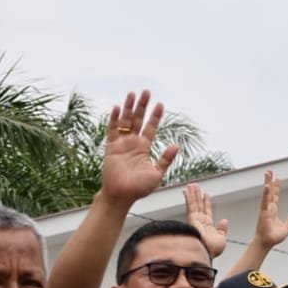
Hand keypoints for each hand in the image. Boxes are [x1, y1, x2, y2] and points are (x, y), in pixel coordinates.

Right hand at [101, 90, 179, 205]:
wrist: (122, 195)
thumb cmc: (139, 188)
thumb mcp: (157, 173)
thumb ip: (165, 159)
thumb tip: (176, 145)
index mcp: (144, 148)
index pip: (151, 128)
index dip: (155, 116)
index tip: (160, 104)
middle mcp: (133, 143)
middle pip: (138, 120)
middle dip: (142, 106)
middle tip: (146, 92)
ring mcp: (121, 144)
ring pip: (126, 121)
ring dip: (129, 108)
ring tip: (133, 94)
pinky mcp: (111, 147)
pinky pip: (112, 130)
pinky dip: (115, 119)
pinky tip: (118, 108)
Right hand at [184, 183, 228, 258]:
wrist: (206, 254)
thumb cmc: (212, 251)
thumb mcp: (222, 239)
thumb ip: (222, 229)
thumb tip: (224, 220)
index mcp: (207, 227)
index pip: (207, 211)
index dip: (206, 202)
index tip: (206, 194)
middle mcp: (200, 223)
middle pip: (199, 205)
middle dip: (197, 195)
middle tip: (195, 186)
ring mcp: (195, 220)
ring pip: (194, 204)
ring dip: (192, 194)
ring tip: (191, 184)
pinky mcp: (191, 219)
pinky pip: (190, 206)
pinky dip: (188, 197)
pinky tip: (186, 190)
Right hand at [254, 170, 287, 247]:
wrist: (267, 243)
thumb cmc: (273, 237)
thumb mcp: (287, 227)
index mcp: (273, 211)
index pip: (275, 196)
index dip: (276, 187)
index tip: (278, 179)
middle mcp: (268, 208)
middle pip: (269, 192)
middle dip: (269, 181)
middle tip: (269, 171)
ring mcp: (265, 209)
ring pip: (266, 194)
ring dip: (267, 183)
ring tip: (267, 173)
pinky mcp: (264, 213)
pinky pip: (265, 201)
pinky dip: (266, 194)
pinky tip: (267, 186)